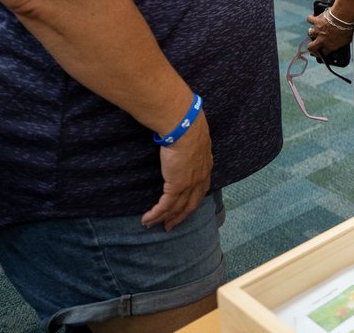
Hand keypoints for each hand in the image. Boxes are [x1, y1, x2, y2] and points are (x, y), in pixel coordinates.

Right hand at [141, 110, 211, 229]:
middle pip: (191, 204)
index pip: (201, 189)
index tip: (185, 209)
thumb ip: (190, 145)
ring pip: (177, 208)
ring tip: (154, 225)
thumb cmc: (188, 126)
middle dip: (180, 216)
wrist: (185, 127)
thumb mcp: (194, 138)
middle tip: (170, 225)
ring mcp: (190, 184)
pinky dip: (156, 214)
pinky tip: (147, 219)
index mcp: (206, 167)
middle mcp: (200, 178)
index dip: (192, 201)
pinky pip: (165, 205)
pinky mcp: (177, 186)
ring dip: (164, 218)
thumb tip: (181, 140)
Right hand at [307, 10, 353, 61]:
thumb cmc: (348, 28)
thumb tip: (341, 43)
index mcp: (330, 46)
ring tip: (317, 29)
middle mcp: (322, 40)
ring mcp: (318, 30)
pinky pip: (309, 20)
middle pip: (311, 47)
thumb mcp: (347, 40)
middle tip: (313, 45)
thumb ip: (342, 43)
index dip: (320, 54)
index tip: (320, 52)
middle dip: (311, 47)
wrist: (343, 17)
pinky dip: (311, 18)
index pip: (322, 53)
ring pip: (310, 33)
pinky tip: (313, 17)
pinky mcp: (316, 21)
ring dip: (313, 31)